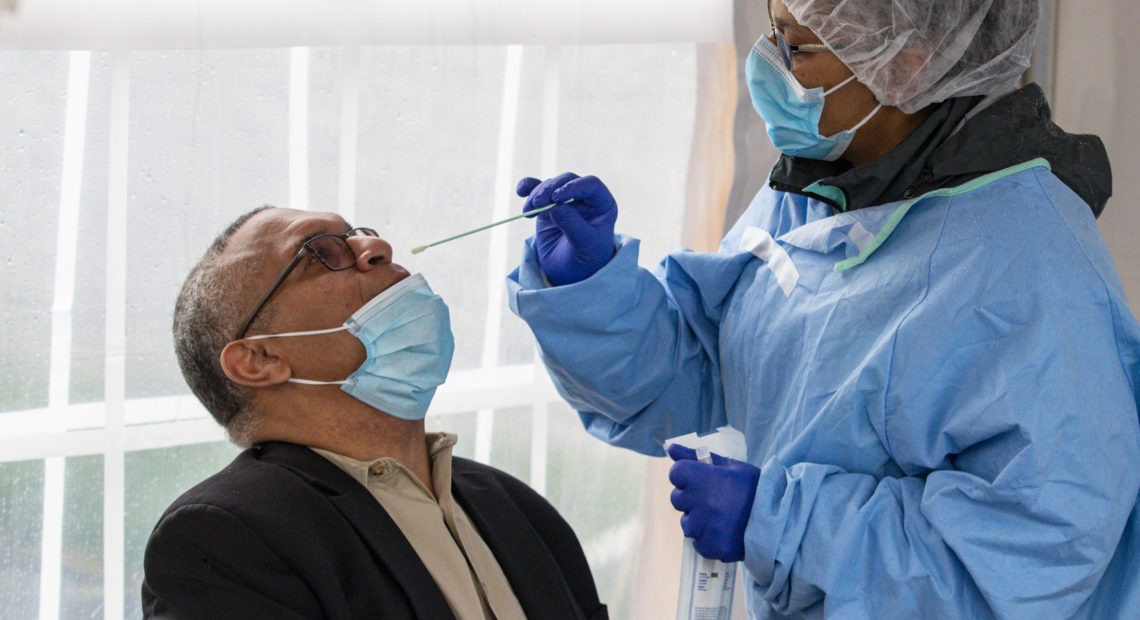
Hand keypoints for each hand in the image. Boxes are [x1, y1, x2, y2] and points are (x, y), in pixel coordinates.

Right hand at [515, 173, 617, 285]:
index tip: (557, 197)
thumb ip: (573, 226)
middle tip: (538, 204)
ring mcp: (565, 200)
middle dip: (550, 189)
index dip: (574, 186)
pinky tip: (520, 191)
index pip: (591, 185)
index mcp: (602, 204)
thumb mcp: (584, 245)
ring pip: (550, 185)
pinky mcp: (548, 205)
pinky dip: (528, 187)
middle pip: (567, 181)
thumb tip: (555, 207)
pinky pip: (537, 190)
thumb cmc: (586, 259)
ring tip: (529, 210)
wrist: (571, 272)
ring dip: (537, 194)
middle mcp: (585, 198)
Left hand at [667, 443, 760, 561]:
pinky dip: (708, 539)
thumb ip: (695, 457)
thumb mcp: (729, 466)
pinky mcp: (710, 546)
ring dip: (698, 520)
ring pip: (687, 523)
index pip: (676, 473)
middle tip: (714, 500)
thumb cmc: (754, 487)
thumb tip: (670, 449)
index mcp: (702, 478)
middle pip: (677, 499)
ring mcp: (703, 526)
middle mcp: (699, 502)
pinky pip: (698, 543)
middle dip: (691, 498)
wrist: (779, 519)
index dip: (687, 476)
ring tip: (721, 518)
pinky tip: (725, 532)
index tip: (700, 480)